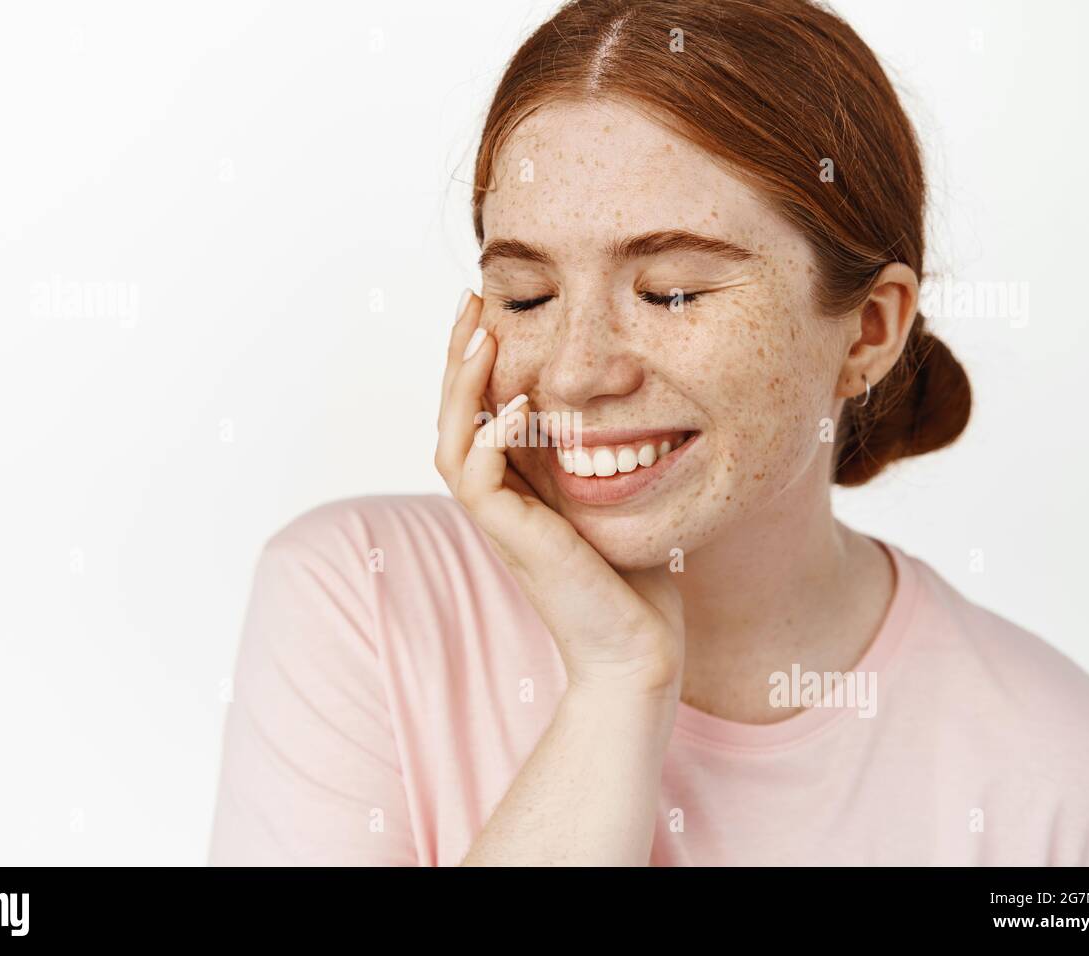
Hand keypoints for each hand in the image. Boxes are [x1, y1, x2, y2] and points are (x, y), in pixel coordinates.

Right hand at [435, 290, 685, 696]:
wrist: (636, 648)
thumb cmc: (632, 579)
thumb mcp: (612, 496)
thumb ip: (596, 453)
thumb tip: (614, 399)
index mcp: (515, 485)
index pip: (480, 410)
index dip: (478, 360)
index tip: (492, 306)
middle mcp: (497, 499)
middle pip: (452, 416)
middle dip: (459, 354)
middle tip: (470, 299)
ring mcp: (500, 520)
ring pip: (452, 441)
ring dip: (463, 387)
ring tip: (483, 335)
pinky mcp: (512, 538)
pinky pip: (478, 479)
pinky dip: (490, 437)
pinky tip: (518, 402)